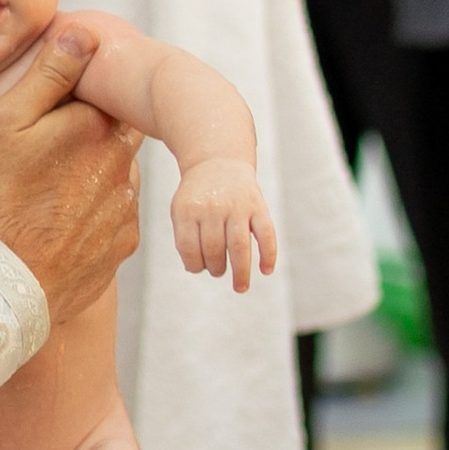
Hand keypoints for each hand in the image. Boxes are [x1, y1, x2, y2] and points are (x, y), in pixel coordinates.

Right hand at [0, 23, 140, 331]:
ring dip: (91, 177)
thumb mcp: (4, 124)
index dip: (84, 94)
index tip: (57, 107)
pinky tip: (55, 226)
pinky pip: (112, 218)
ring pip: (115, 176)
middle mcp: (123, 166)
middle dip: (90, 134)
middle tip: (48, 150)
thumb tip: (87, 32)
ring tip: (46, 194)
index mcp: (96, 127)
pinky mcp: (120, 248)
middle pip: (115, 133)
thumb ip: (49, 74)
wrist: (2, 287)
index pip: (108, 93)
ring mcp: (125, 210)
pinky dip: (91, 216)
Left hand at [172, 155, 277, 287]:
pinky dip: (268, 254)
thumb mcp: (180, 210)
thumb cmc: (198, 196)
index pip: (189, 248)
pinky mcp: (258, 205)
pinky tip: (266, 270)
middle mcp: (213, 207)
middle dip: (216, 268)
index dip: (193, 264)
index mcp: (188, 209)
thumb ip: (184, 238)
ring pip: (239, 246)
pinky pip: (266, 233)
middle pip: (214, 249)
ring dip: (241, 272)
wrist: (218, 162)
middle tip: (217, 271)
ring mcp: (237, 206)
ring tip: (240, 287)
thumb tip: (194, 268)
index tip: (198, 268)